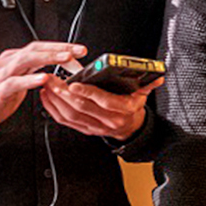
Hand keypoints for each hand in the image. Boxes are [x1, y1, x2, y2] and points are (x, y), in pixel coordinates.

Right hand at [0, 41, 86, 130]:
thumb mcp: (20, 80)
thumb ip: (36, 71)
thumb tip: (58, 67)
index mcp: (15, 59)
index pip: (40, 47)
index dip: (61, 46)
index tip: (79, 50)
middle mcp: (8, 63)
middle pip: (35, 49)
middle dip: (58, 49)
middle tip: (77, 51)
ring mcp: (1, 75)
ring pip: (25, 60)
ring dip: (47, 58)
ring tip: (64, 58)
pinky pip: (14, 82)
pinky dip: (30, 79)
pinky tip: (43, 79)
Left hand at [40, 75, 161, 139]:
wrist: (131, 127)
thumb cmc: (133, 106)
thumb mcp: (143, 93)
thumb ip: (148, 83)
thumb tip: (157, 76)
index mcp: (124, 109)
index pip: (104, 101)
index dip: (88, 92)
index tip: (74, 83)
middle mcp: (109, 120)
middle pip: (82, 108)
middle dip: (64, 94)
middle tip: (53, 80)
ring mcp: (96, 127)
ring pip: (71, 116)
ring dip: (56, 101)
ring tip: (47, 86)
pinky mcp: (86, 129)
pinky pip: (66, 122)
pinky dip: (54, 110)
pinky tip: (47, 98)